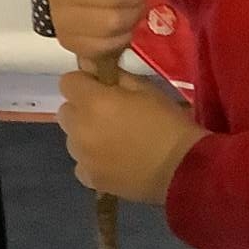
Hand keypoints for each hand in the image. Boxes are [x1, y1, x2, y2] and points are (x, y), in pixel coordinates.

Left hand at [58, 70, 205, 204]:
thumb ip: (117, 77)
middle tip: (108, 114)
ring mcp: (82, 156)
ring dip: (85, 135)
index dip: (84, 82)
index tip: (101, 87)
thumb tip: (98, 69)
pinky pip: (81, 164)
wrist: (182, 169)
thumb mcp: (147, 90)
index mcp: (93, 101)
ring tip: (112, 140)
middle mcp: (80, 128)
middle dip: (82, 109)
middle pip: (66, 111)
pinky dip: (91, 161)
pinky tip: (112, 161)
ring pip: (71, 138)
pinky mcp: (90, 178)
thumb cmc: (168, 124)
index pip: (68, 82)